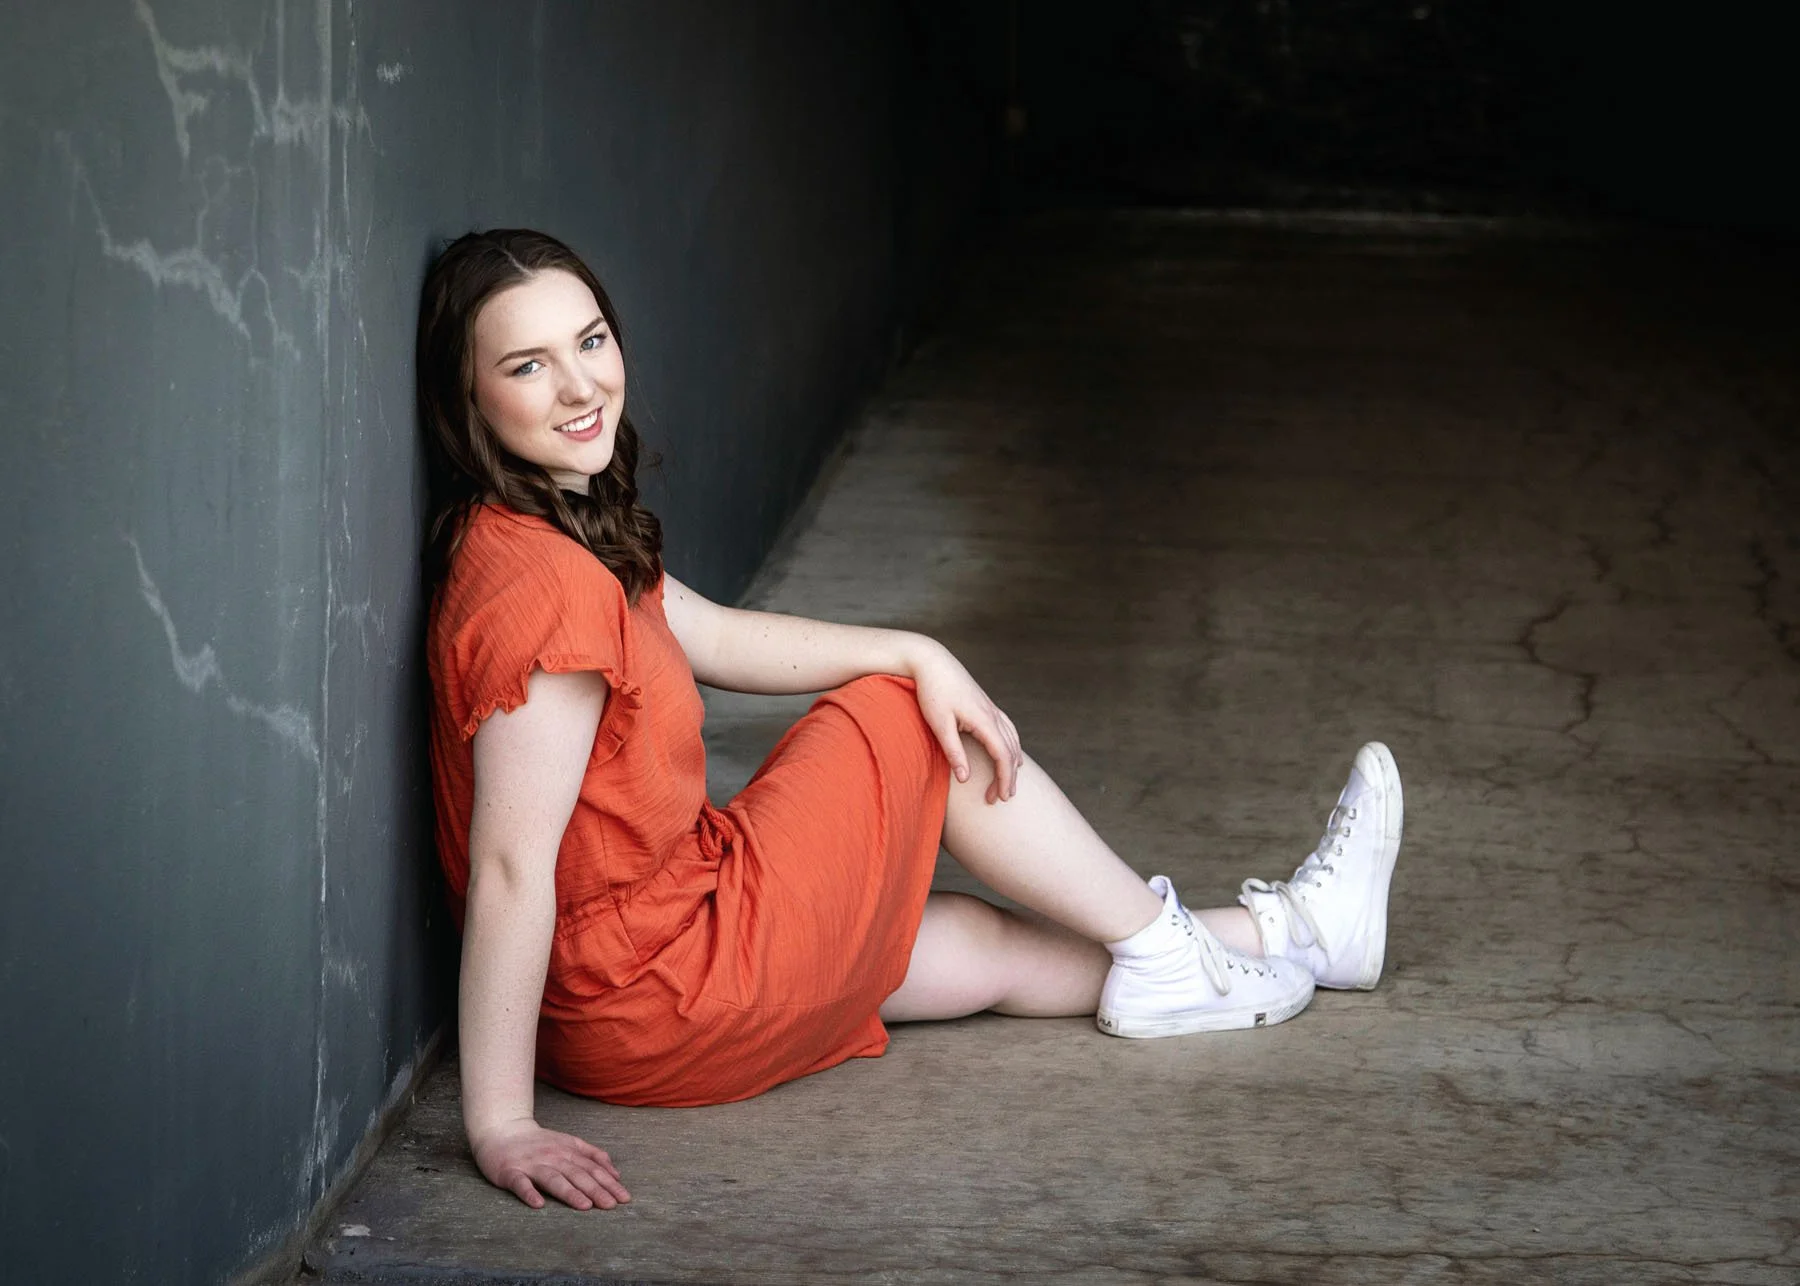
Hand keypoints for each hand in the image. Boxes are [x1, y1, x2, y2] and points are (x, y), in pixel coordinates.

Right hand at [469, 1117, 631, 1209]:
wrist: (502, 1130)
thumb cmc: (539, 1142)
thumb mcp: (568, 1142)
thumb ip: (592, 1155)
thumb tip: (615, 1173)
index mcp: (568, 1150)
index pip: (592, 1168)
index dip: (609, 1183)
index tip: (624, 1198)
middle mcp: (552, 1156)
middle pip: (577, 1175)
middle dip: (596, 1190)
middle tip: (611, 1206)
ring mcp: (531, 1164)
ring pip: (553, 1179)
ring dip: (570, 1192)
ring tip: (585, 1206)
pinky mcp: (510, 1172)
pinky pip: (520, 1183)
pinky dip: (529, 1193)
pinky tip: (538, 1204)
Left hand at [907, 639, 1024, 802]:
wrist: (932, 661)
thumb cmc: (932, 692)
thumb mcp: (939, 724)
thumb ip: (953, 752)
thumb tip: (965, 779)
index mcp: (983, 719)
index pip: (1002, 755)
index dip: (1004, 778)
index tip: (1000, 797)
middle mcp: (992, 714)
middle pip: (1011, 750)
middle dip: (1009, 776)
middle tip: (1000, 798)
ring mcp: (991, 708)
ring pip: (1012, 739)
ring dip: (1012, 762)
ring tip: (1009, 781)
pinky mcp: (986, 705)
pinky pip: (1008, 728)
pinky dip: (1012, 744)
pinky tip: (1009, 751)